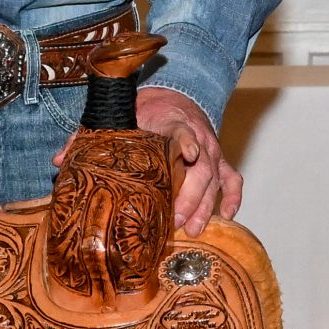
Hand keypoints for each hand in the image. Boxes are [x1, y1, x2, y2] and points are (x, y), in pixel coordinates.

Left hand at [134, 87, 241, 231]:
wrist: (176, 100)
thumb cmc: (153, 113)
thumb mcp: (137, 116)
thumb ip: (126, 132)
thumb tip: (95, 145)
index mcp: (176, 125)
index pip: (183, 132)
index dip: (187, 142)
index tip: (190, 153)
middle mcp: (200, 140)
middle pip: (201, 169)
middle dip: (191, 198)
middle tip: (176, 220)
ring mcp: (212, 153)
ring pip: (214, 181)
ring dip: (205, 207)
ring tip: (193, 229)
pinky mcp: (219, 162)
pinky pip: (232, 179)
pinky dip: (233, 197)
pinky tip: (227, 215)